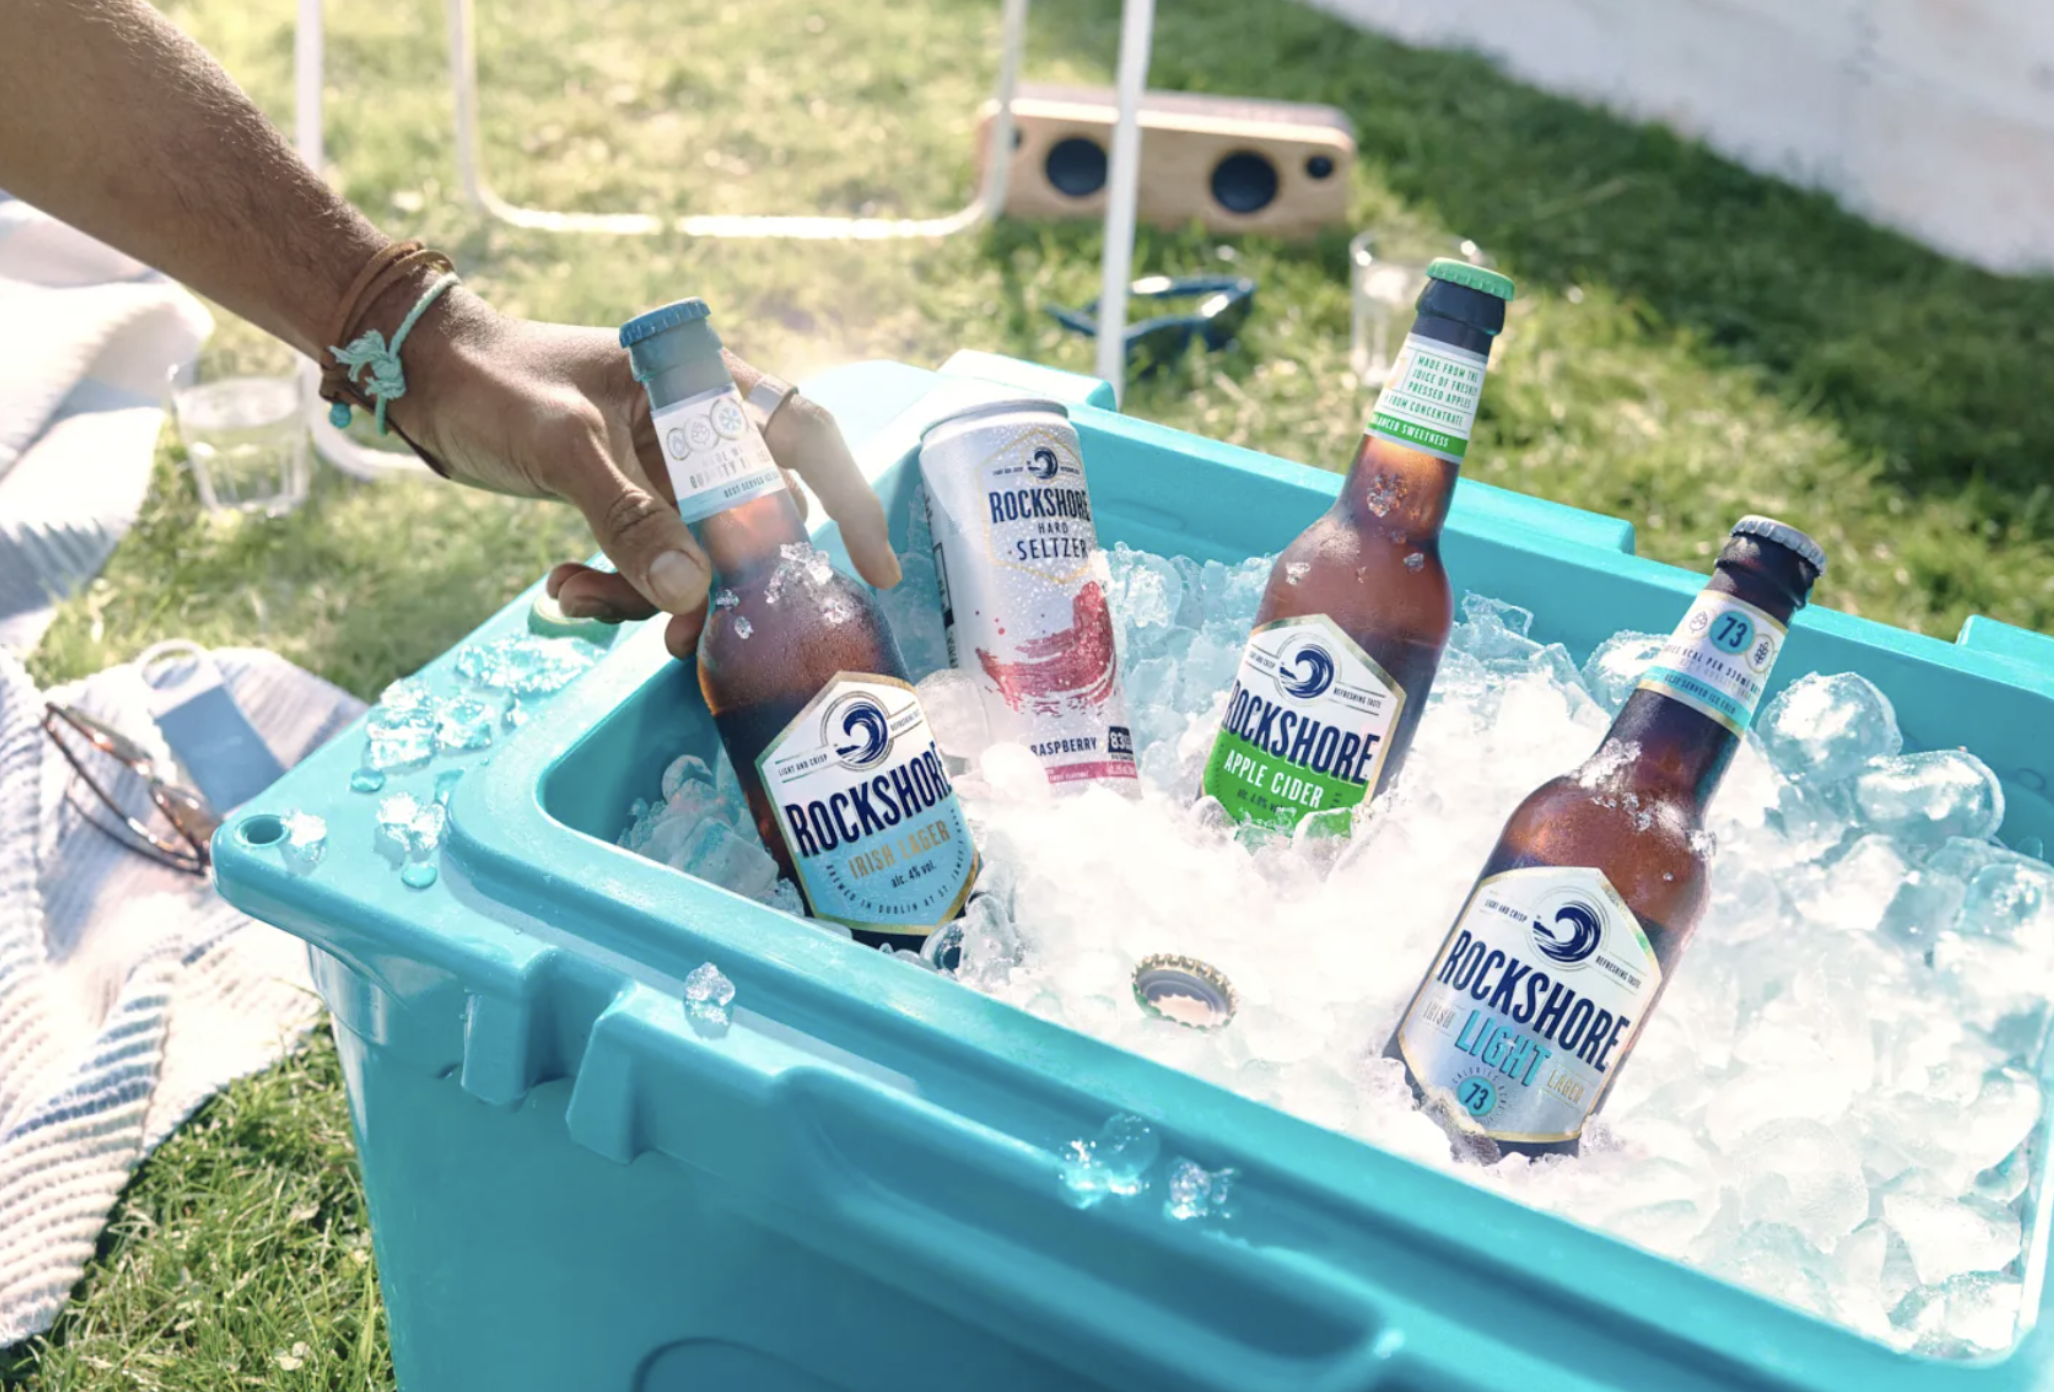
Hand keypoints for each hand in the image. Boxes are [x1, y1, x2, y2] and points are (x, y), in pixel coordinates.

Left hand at [390, 286, 901, 658]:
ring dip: (652, 596)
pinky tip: (565, 586)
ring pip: (700, 557)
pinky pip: (655, 565)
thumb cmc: (497, 382)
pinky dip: (619, 590)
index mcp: (705, 387)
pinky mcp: (633, 506)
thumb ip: (629, 518)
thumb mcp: (564, 445)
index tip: (876, 567)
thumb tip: (694, 595)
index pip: (807, 435)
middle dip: (720, 583)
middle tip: (682, 636)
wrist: (426, 380)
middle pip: (753, 522)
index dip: (851, 498)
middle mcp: (700, 434)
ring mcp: (667, 474)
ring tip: (578, 597)